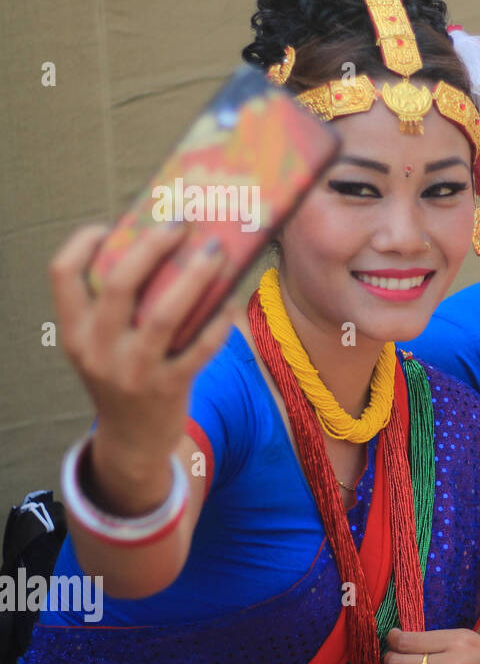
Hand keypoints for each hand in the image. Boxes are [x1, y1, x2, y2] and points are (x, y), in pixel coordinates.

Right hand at [49, 221, 235, 508]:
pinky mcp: (169, 387)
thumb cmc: (123, 375)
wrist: (132, 441)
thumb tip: (158, 244)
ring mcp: (133, 371)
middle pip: (120, 284)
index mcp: (75, 331)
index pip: (62, 274)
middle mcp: (98, 349)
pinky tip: (233, 298)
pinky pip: (200, 348)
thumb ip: (116, 306)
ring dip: (193, 277)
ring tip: (216, 251)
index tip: (111, 225)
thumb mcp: (102, 343)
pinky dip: (219, 321)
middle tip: (180, 223)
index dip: (83, 242)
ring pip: (164, 314)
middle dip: (152, 247)